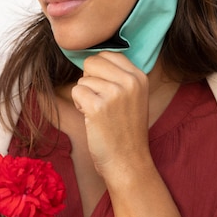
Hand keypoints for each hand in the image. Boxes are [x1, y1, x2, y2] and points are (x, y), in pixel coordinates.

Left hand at [71, 51, 149, 178]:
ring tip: (99, 113)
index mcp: (140, 76)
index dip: (99, 70)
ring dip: (85, 96)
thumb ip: (120, 75)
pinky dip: (79, 104)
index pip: (109, 54)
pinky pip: (76, 91)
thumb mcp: (134, 96)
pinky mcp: (98, 106)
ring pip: (83, 79)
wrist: (128, 161)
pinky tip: (91, 118)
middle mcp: (130, 82)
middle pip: (93, 62)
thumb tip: (92, 57)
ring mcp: (115, 93)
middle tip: (100, 101)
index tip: (106, 89)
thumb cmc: (125, 129)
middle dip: (90, 80)